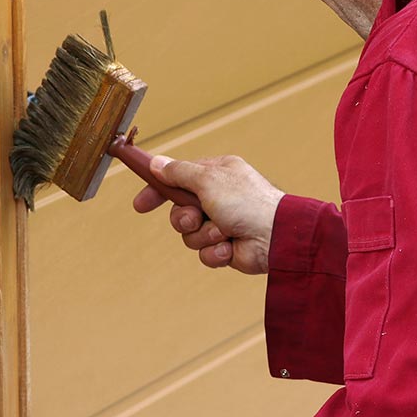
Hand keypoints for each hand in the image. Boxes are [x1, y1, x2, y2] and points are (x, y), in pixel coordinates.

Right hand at [131, 154, 283, 273]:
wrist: (275, 237)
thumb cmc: (247, 202)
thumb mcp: (208, 179)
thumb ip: (179, 172)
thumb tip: (157, 163)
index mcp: (217, 175)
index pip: (178, 178)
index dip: (158, 190)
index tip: (140, 204)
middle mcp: (219, 197)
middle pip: (180, 211)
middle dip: (184, 219)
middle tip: (195, 218)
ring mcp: (223, 223)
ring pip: (190, 235)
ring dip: (203, 236)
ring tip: (222, 232)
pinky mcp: (226, 247)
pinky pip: (204, 253)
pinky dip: (215, 252)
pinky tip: (230, 248)